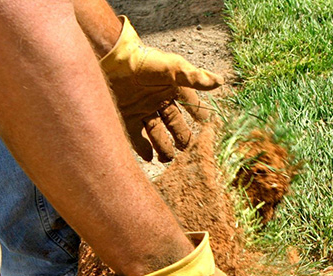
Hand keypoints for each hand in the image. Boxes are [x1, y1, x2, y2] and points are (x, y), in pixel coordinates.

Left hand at [100, 17, 223, 161]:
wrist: (113, 59)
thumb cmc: (145, 61)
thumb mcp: (173, 68)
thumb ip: (194, 78)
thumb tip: (219, 82)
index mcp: (172, 89)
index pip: (191, 105)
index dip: (200, 115)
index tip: (209, 127)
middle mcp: (159, 101)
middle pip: (175, 124)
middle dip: (183, 137)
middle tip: (189, 150)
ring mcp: (142, 110)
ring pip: (157, 134)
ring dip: (164, 147)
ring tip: (168, 159)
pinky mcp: (127, 116)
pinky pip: (137, 137)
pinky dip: (143, 148)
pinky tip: (150, 158)